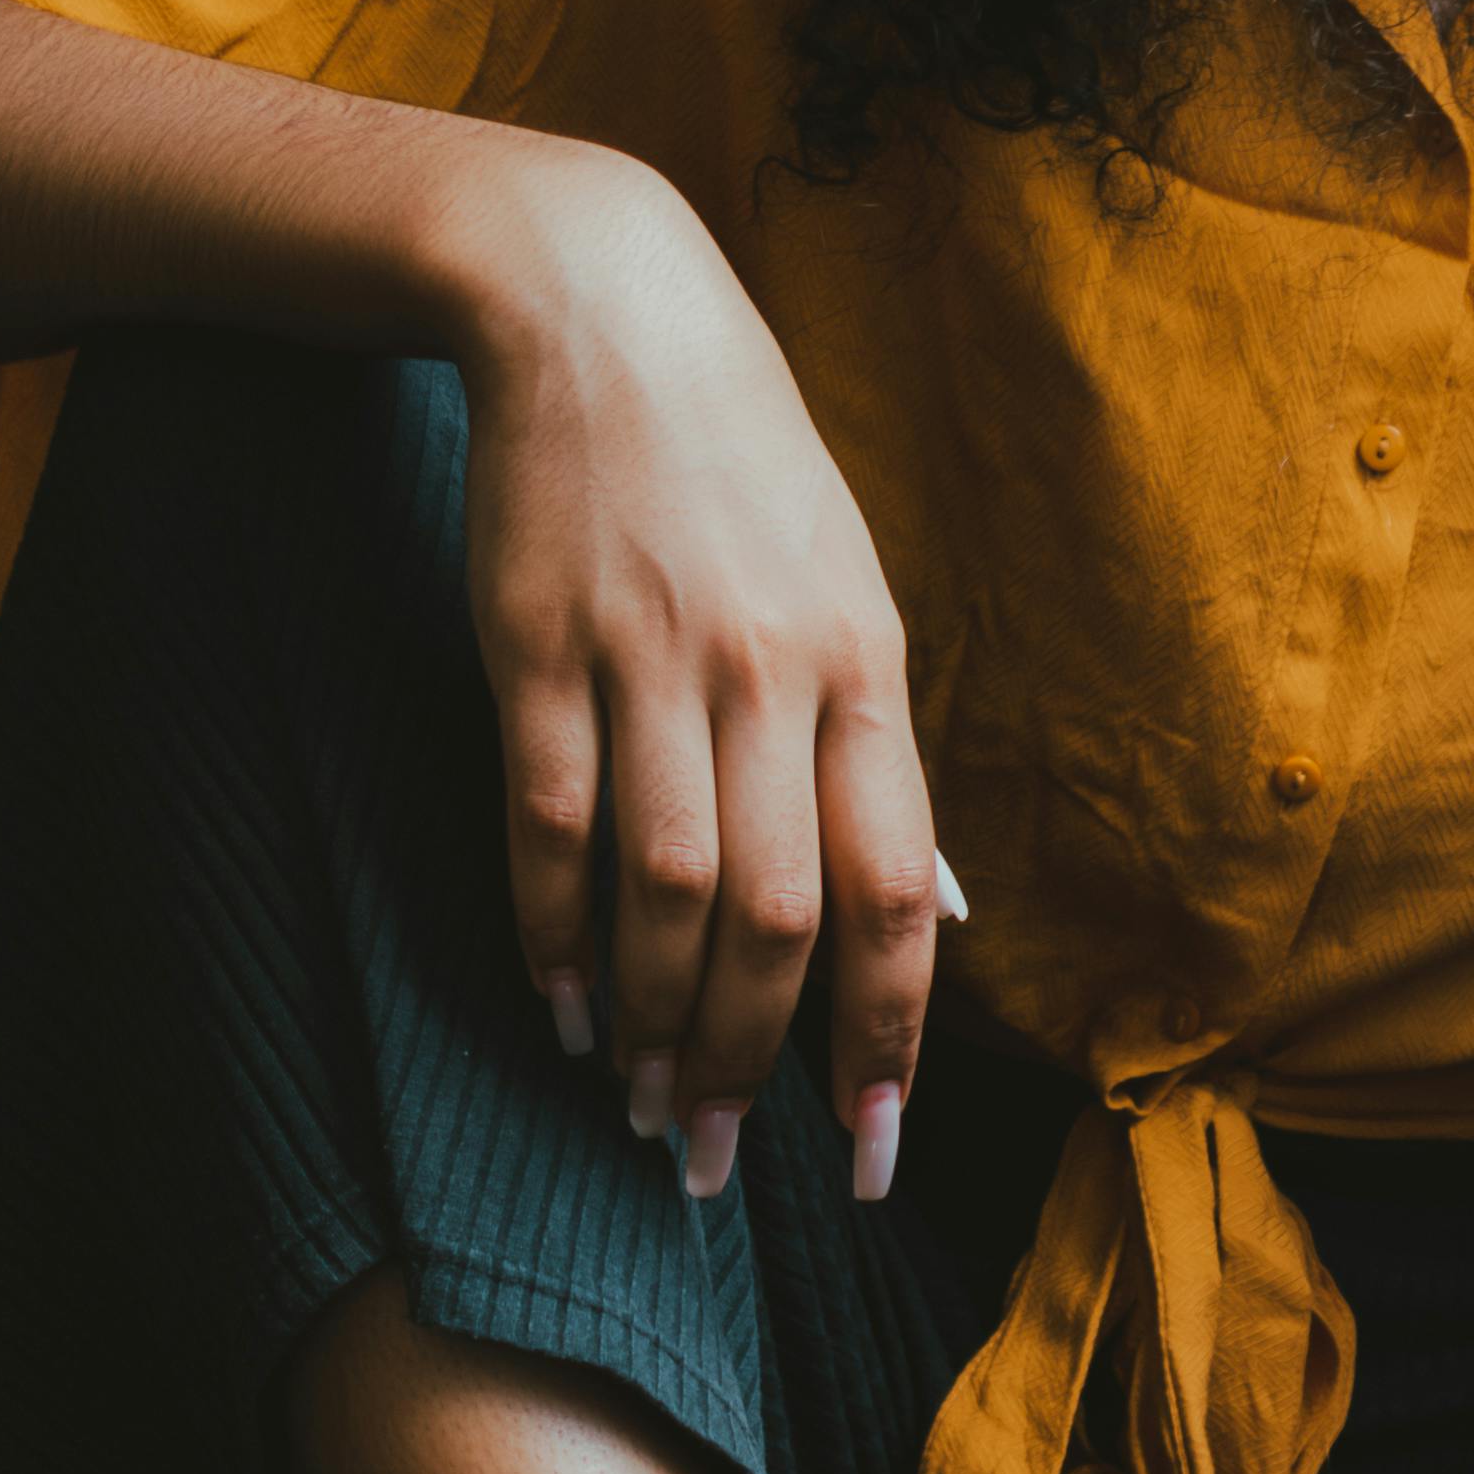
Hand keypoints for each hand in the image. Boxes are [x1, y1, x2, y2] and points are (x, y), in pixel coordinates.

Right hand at [446, 152, 942, 1205]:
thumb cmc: (739, 470)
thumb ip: (877, 758)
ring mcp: (651, 660)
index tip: (865, 1149)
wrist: (601, 310)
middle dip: (750, 1064)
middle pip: (779, 916)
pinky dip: (551, 927)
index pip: (892, 890)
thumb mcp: (847, 592)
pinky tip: (556, 1001)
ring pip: (664, 887)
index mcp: (866, 666)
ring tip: (637, 1108)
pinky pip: (546, 818)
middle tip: (713, 1163)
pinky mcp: (538, 645)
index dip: (882, 1036)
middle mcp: (772, 674)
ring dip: (650, 1020)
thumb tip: (936, 914)